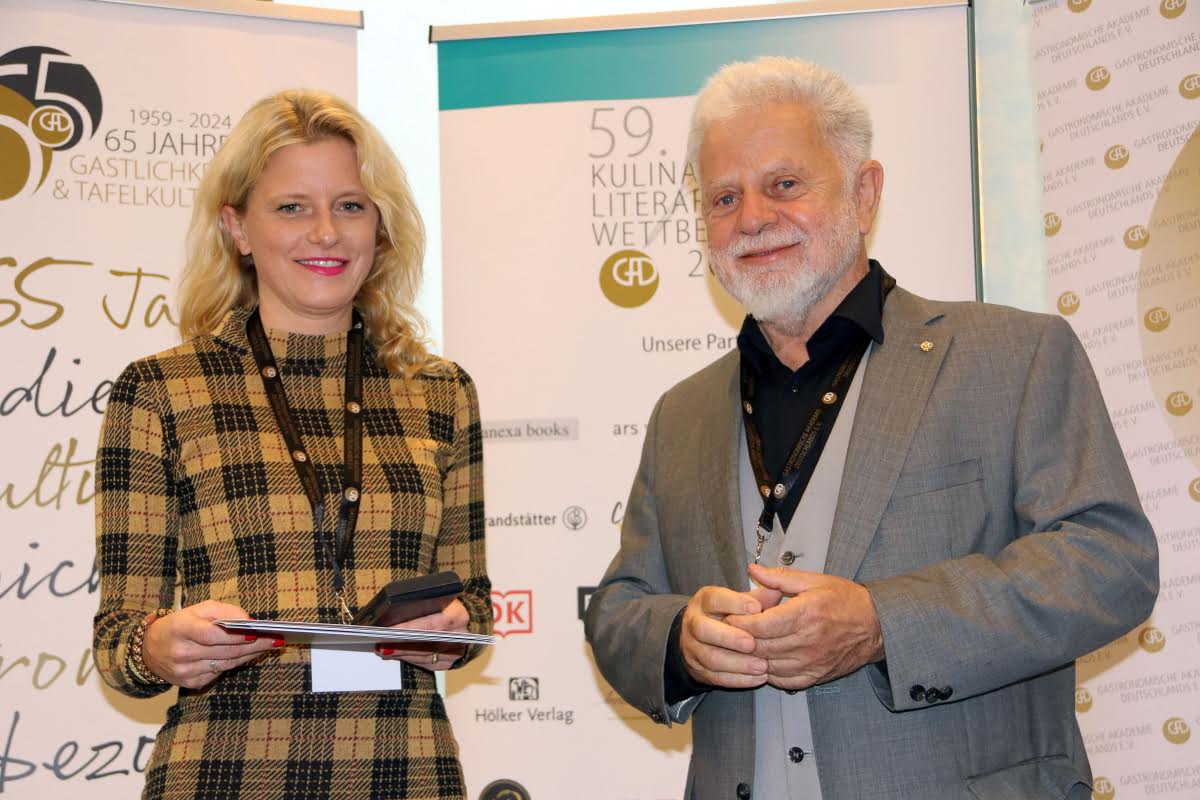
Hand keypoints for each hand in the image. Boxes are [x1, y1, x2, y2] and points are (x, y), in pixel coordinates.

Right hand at [141, 600, 282, 688]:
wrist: (149, 649)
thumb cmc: (180, 624)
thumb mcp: (199, 609)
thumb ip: (225, 611)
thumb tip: (249, 621)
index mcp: (181, 629)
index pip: (211, 634)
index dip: (234, 635)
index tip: (256, 633)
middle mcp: (182, 653)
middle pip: (224, 651)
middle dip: (253, 645)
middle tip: (275, 640)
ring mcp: (185, 671)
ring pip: (226, 664)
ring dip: (250, 655)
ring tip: (269, 646)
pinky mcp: (190, 683)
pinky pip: (219, 672)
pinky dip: (236, 663)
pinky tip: (250, 656)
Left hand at [374, 599, 468, 670]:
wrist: (468, 617)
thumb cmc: (445, 605)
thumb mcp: (435, 598)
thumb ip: (419, 603)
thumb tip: (393, 613)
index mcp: (457, 615)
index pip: (431, 624)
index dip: (409, 628)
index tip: (389, 630)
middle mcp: (460, 636)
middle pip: (427, 644)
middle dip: (401, 645)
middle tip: (381, 643)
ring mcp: (456, 652)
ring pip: (425, 656)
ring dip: (402, 653)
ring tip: (383, 648)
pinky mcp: (450, 662)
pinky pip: (426, 664)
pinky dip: (409, 659)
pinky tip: (395, 654)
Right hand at [679, 585, 778, 688]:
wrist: (699, 638)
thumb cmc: (725, 616)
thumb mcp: (737, 601)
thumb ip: (756, 598)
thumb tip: (776, 592)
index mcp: (704, 601)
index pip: (714, 599)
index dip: (734, 603)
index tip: (756, 608)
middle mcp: (693, 623)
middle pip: (703, 630)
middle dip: (729, 638)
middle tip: (753, 644)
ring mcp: (693, 648)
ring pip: (710, 658)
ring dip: (738, 664)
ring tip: (762, 666)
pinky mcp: (698, 670)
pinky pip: (716, 677)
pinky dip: (738, 679)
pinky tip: (757, 678)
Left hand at [727, 564, 883, 691]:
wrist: (875, 626)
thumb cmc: (845, 600)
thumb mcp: (814, 581)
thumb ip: (780, 577)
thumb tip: (753, 570)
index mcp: (804, 614)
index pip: (759, 625)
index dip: (738, 623)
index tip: (728, 616)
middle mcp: (807, 641)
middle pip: (760, 647)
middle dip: (739, 641)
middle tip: (727, 633)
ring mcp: (811, 662)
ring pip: (768, 665)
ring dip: (751, 658)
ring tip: (741, 647)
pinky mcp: (815, 676)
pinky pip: (783, 680)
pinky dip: (768, 672)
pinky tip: (763, 660)